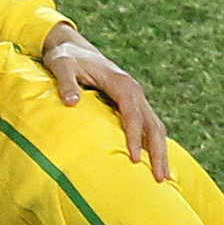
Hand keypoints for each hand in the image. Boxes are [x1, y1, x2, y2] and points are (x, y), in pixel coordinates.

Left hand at [42, 31, 169, 178]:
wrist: (71, 46)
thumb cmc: (66, 57)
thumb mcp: (61, 65)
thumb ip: (66, 83)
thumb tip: (72, 102)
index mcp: (121, 83)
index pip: (132, 114)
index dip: (134, 137)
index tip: (135, 159)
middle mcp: (133, 90)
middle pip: (152, 124)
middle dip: (158, 151)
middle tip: (161, 178)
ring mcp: (134, 98)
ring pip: (154, 127)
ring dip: (160, 151)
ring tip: (162, 177)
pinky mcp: (130, 103)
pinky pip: (147, 126)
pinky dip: (153, 144)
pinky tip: (153, 162)